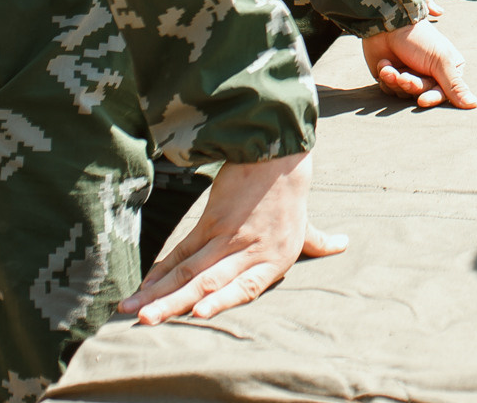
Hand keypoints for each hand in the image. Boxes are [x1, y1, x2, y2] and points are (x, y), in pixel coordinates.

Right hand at [121, 150, 345, 325]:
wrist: (277, 153)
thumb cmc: (291, 192)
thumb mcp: (306, 223)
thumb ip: (318, 242)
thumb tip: (343, 245)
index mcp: (274, 260)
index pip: (244, 289)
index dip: (221, 302)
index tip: (197, 316)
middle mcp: (249, 252)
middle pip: (207, 282)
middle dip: (174, 305)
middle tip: (146, 322)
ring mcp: (226, 236)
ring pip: (188, 268)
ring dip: (158, 291)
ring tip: (133, 309)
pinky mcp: (210, 220)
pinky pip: (182, 248)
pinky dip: (161, 267)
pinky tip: (144, 284)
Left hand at [363, 19, 476, 108]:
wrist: (387, 24)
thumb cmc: (418, 38)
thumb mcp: (441, 60)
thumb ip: (455, 85)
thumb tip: (474, 105)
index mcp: (447, 68)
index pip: (443, 93)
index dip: (431, 98)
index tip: (421, 100)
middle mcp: (429, 73)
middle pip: (421, 94)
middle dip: (411, 84)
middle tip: (403, 76)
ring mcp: (410, 74)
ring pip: (403, 93)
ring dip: (395, 80)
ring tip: (390, 68)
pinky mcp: (392, 76)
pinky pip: (389, 89)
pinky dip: (386, 77)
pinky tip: (384, 63)